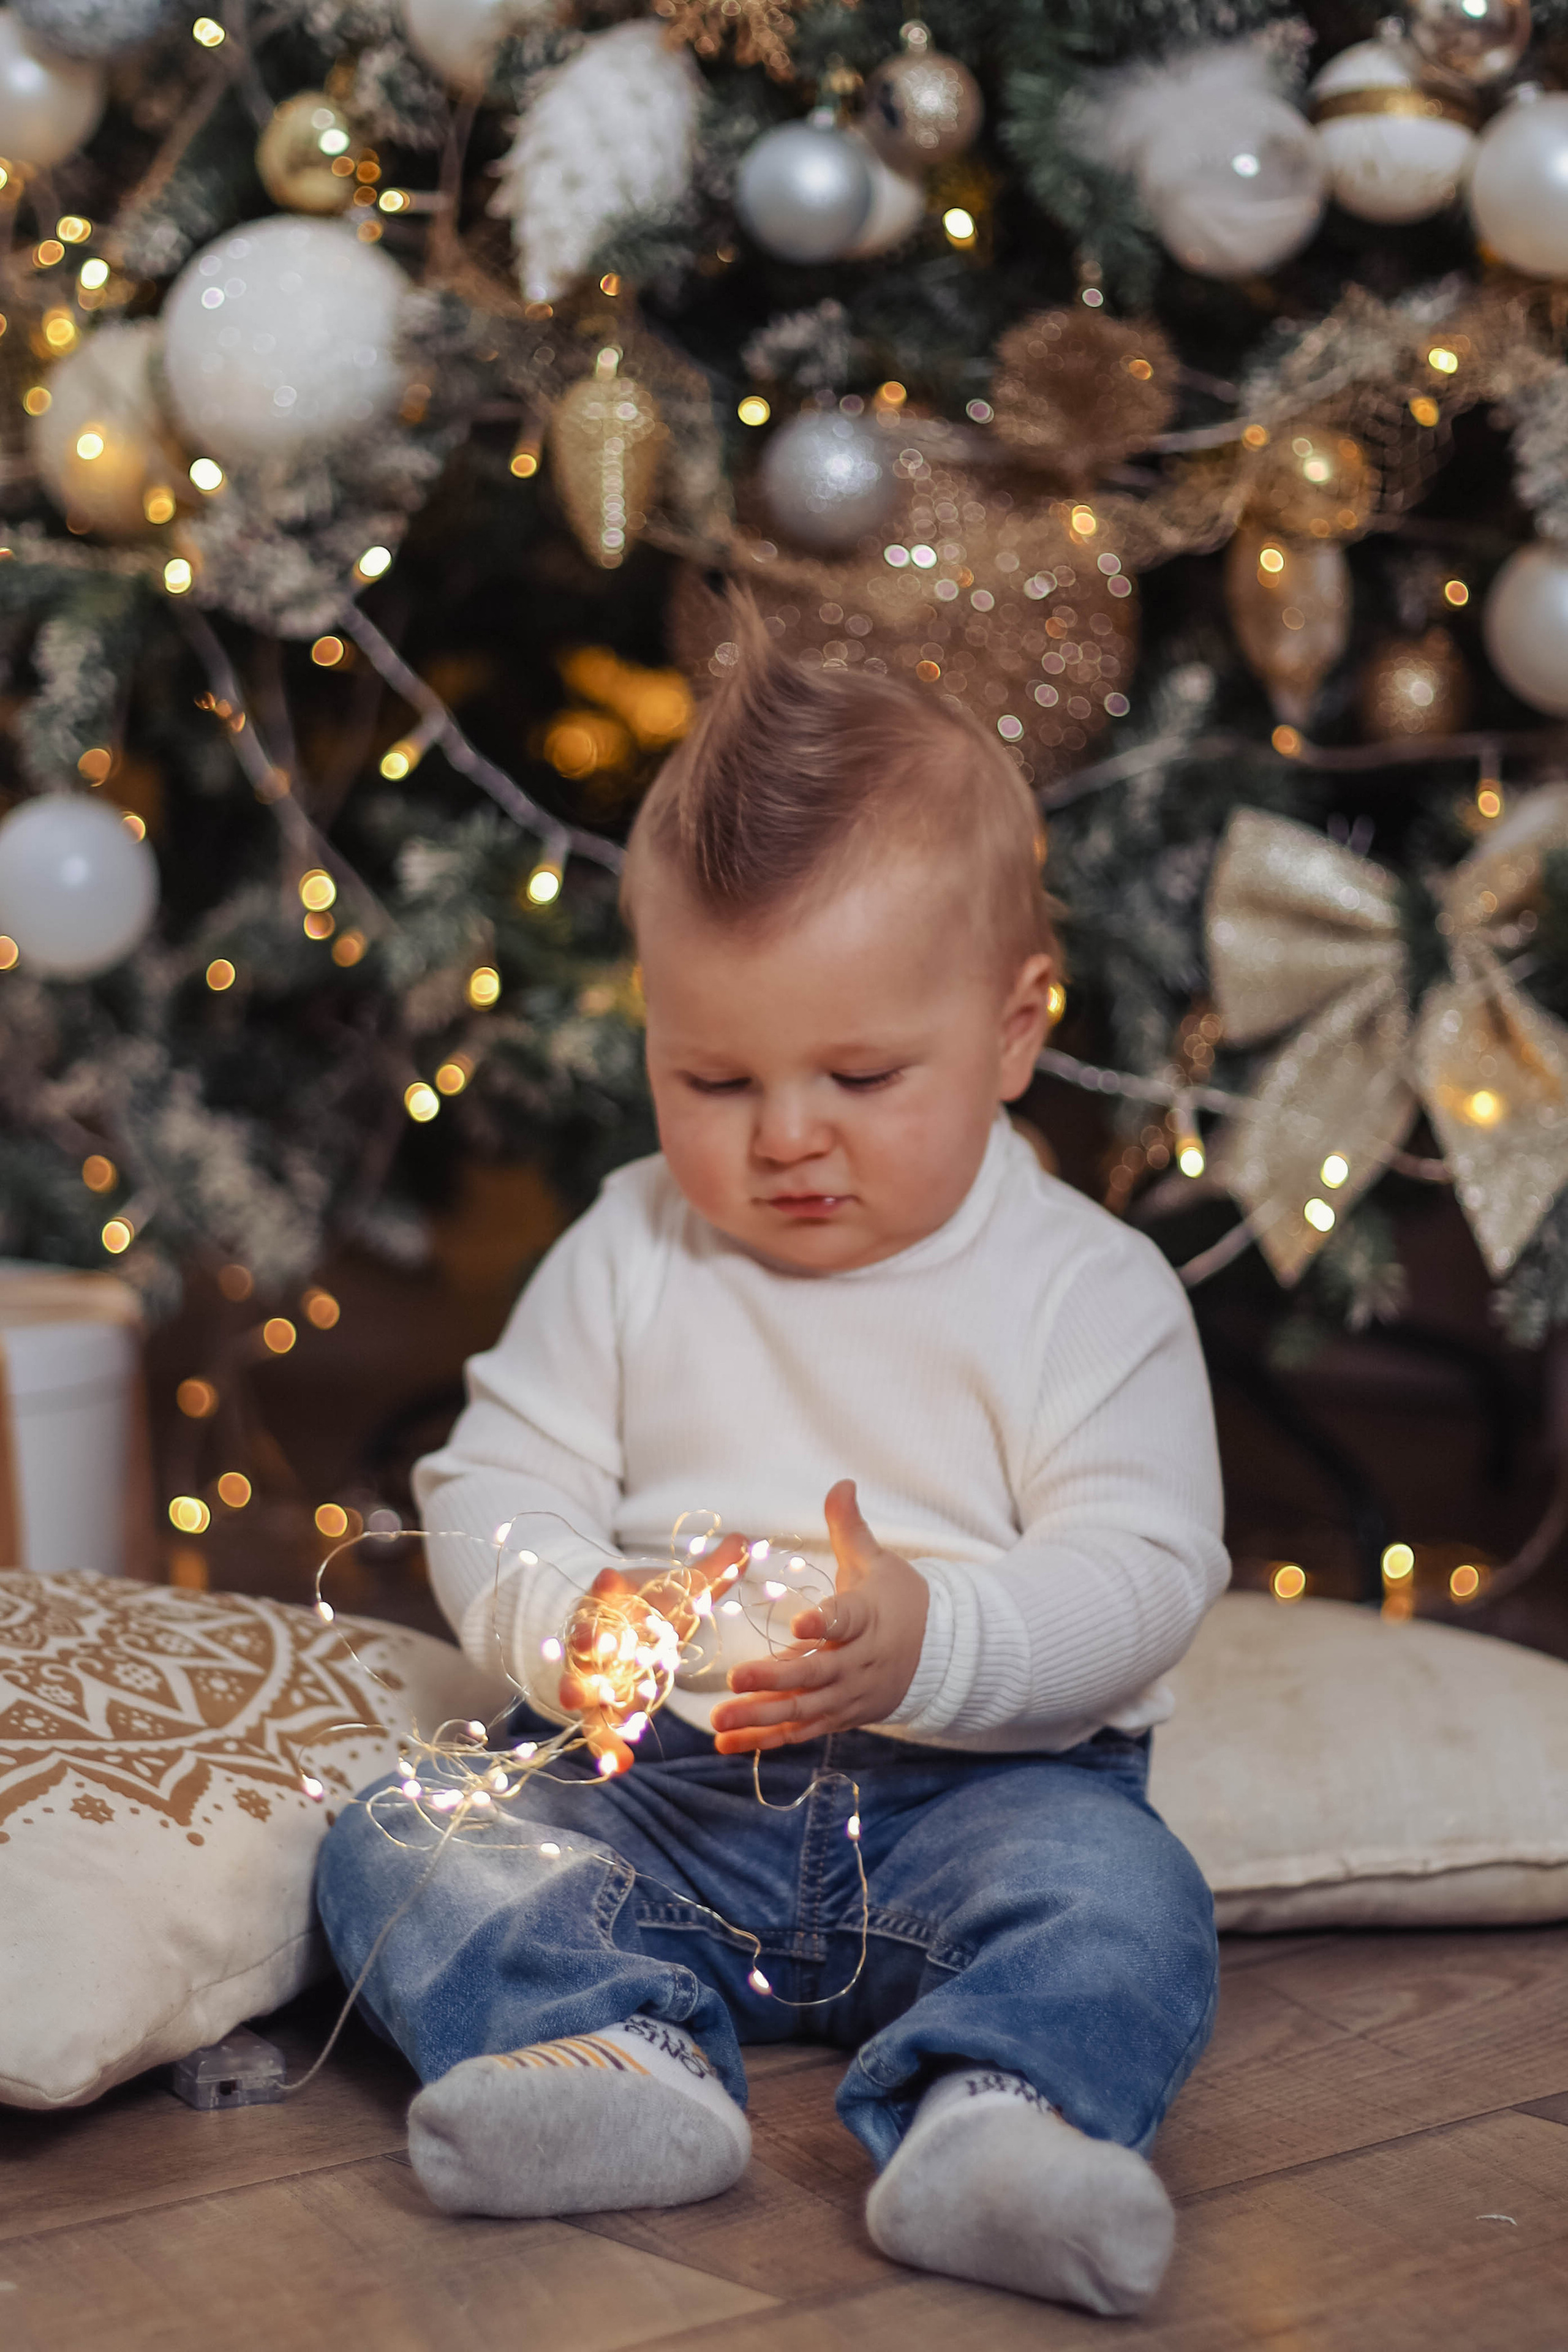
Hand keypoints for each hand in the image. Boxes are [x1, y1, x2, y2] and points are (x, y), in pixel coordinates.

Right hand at [559, 1536, 748, 1772]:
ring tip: (587, 1716)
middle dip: (585, 1649)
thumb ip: (711, 1571)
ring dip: (586, 1701)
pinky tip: (620, 1766)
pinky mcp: (597, 1706)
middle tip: (585, 1658)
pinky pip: (598, 1728)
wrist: (623, 1630)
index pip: (605, 1590)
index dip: (607, 1585)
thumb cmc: (652, 1607)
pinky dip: (606, 1748)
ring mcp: (591, 1674)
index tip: (609, 1579)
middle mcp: (595, 1636)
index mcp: (612, 1601)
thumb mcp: (681, 1591)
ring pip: (583, 1689)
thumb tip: (744, 1540)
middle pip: (585, 1644)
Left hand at [710, 1481, 928, 1755]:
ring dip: (762, 1717)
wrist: (940, 1653)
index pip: (846, 1619)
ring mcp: (851, 1695)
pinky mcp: (841, 1717)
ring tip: (720, 1721)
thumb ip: (849, 1527)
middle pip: (817, 1673)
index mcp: (868, 1617)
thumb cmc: (899, 1600)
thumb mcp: (877, 1561)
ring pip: (805, 1709)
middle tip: (734, 1680)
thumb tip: (841, 1483)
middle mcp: (859, 1661)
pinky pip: (802, 1731)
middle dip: (776, 1679)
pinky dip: (767, 1739)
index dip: (824, 1622)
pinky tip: (729, 1744)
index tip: (799, 1622)